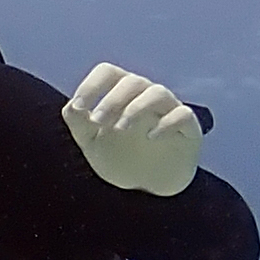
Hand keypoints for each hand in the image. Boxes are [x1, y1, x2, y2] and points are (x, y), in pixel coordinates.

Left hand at [62, 63, 202, 194]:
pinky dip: (166, 123)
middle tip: (96, 122)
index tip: (79, 107)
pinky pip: (183, 115)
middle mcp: (146, 95)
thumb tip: (71, 106)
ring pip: (157, 93)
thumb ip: (79, 125)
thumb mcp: (93, 145)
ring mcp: (169, 110)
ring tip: (119, 129)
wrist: (149, 186)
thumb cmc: (121, 158)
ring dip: (136, 108)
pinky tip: (150, 137)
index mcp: (121, 93)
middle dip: (111, 100)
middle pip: (132, 81)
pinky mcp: (188, 129)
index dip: (92, 85)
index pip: (108, 72)